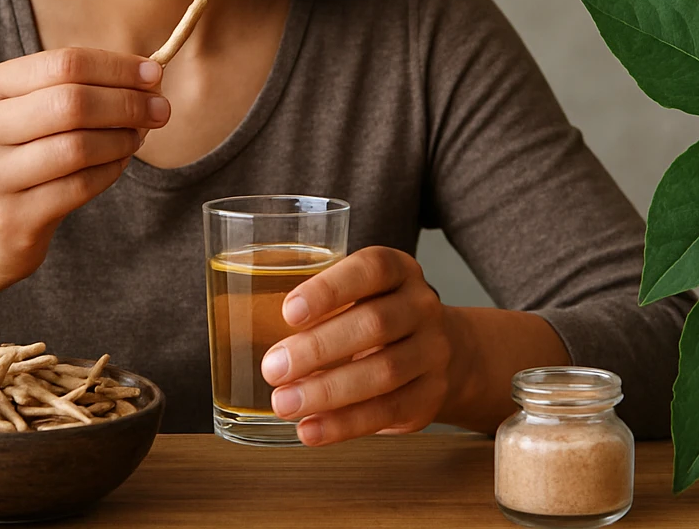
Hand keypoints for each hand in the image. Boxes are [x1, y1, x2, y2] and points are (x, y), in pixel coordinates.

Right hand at [0, 47, 167, 285]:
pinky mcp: (13, 217)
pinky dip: (111, 170)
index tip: (153, 73)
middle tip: (160, 109)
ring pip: (79, 146)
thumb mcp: (31, 112)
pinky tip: (120, 163)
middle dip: (127, 103)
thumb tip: (150, 75)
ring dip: (122, 139)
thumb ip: (80, 87)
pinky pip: (80, 185)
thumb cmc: (21, 156)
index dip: (116, 67)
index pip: (63, 64)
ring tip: (138, 137)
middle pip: (72, 103)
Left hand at [260, 246, 453, 445]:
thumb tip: (249, 328)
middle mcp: (421, 307)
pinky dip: (344, 425)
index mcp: (399, 271)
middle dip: (318, 348)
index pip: (371, 269)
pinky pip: (388, 411)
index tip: (288, 311)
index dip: (329, 289)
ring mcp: (432, 353)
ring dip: (327, 391)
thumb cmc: (381, 316)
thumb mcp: (361, 294)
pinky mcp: (430, 396)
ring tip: (284, 403)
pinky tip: (310, 429)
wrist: (449, 353)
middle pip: (375, 324)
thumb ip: (320, 305)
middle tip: (273, 367)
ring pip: (383, 372)